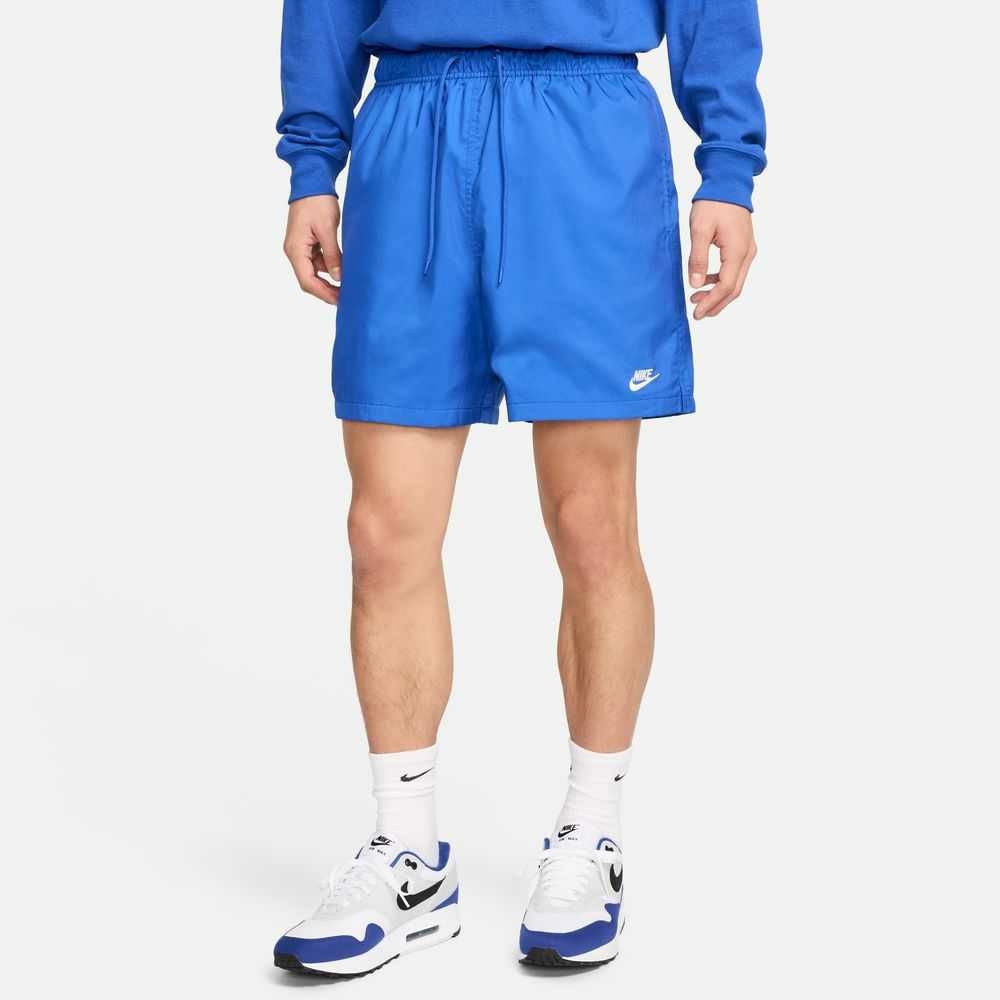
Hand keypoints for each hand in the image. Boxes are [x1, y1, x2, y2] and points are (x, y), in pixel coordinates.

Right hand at [283, 195, 341, 304]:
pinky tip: (344, 269)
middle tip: (347, 298)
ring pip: (315, 272)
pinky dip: (330, 267)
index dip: (324, 293)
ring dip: (330, 279)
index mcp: (295, 249)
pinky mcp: (308, 244)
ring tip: (349, 284)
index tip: (340, 301)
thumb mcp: (327, 229)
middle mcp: (294, 251)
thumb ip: (332, 255)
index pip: (307, 281)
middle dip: (327, 290)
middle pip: (309, 280)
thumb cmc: (317, 201)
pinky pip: (318, 262)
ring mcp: (300, 248)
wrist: (312, 182)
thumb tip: (338, 277)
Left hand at [688, 201, 756, 319]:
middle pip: (734, 289)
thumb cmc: (713, 202)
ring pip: (736, 282)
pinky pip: (735, 272)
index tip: (696, 313)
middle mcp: (747, 254)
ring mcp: (748, 250)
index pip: (726, 287)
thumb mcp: (699, 230)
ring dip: (718, 294)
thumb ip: (698, 258)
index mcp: (737, 251)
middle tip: (697, 314)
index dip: (711, 302)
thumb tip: (696, 284)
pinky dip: (721, 282)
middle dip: (716, 304)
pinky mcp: (744, 247)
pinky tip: (706, 283)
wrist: (728, 182)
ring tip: (697, 299)